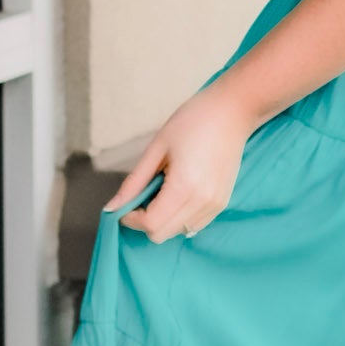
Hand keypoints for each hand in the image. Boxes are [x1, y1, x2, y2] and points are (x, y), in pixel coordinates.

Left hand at [102, 78, 253, 241]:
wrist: (233, 111)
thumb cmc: (193, 121)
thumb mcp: (157, 148)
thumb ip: (134, 182)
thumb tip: (111, 208)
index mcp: (185, 186)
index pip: (151, 224)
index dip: (131, 218)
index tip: (126, 203)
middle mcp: (203, 202)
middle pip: (162, 234)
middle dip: (145, 221)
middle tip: (142, 195)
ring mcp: (215, 205)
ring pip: (178, 232)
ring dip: (163, 219)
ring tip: (163, 189)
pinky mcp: (222, 203)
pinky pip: (194, 224)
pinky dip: (179, 216)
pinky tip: (178, 192)